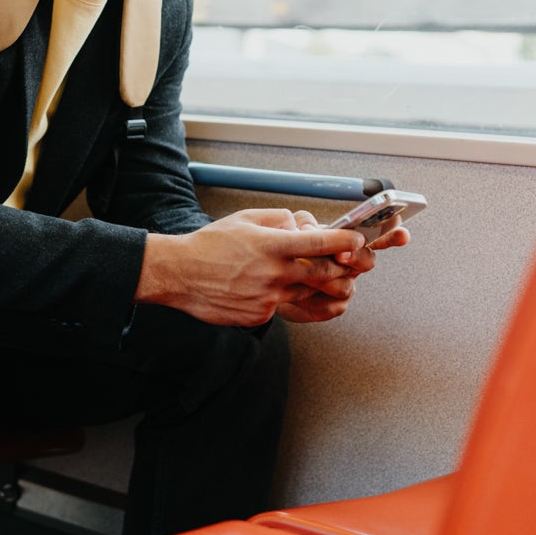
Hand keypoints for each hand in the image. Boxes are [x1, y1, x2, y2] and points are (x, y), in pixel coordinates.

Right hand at [136, 208, 366, 326]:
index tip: (356, 241)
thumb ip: (278, 219)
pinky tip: (261, 286)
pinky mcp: (260, 315)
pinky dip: (281, 296)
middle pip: (324, 275)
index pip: (320, 244)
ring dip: (311, 284)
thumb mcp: (244, 219)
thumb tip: (301, 225)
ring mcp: (268, 298)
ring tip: (294, 272)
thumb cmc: (208, 245)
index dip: (345, 243)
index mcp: (271, 246)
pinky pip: (283, 306)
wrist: (179, 275)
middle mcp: (274, 274)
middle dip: (339, 268)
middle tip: (342, 263)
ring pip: (306, 293)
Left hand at [274, 211, 411, 321]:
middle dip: (355, 257)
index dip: (392, 235)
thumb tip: (311, 230)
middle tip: (340, 255)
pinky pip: (331, 307)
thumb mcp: (292, 228)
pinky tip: (296, 296)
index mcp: (346, 240)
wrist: (266, 281)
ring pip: (347, 286)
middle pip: (368, 260)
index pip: (376, 235)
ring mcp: (344, 285)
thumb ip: (305, 224)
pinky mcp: (332, 307)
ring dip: (322, 280)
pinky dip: (310, 300)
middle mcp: (351, 263)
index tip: (403, 234)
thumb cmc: (284, 251)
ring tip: (300, 275)